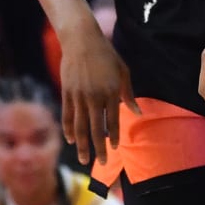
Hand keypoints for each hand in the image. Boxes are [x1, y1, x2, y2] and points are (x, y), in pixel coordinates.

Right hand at [60, 19, 138, 166]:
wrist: (81, 40)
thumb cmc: (107, 55)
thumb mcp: (123, 72)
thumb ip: (128, 94)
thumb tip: (137, 112)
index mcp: (110, 92)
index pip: (113, 120)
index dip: (114, 135)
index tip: (115, 148)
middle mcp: (94, 97)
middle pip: (96, 128)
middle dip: (99, 148)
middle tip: (103, 163)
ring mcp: (78, 96)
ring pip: (80, 126)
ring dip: (83, 144)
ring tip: (84, 159)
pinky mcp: (66, 93)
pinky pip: (67, 115)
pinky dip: (69, 129)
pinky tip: (71, 140)